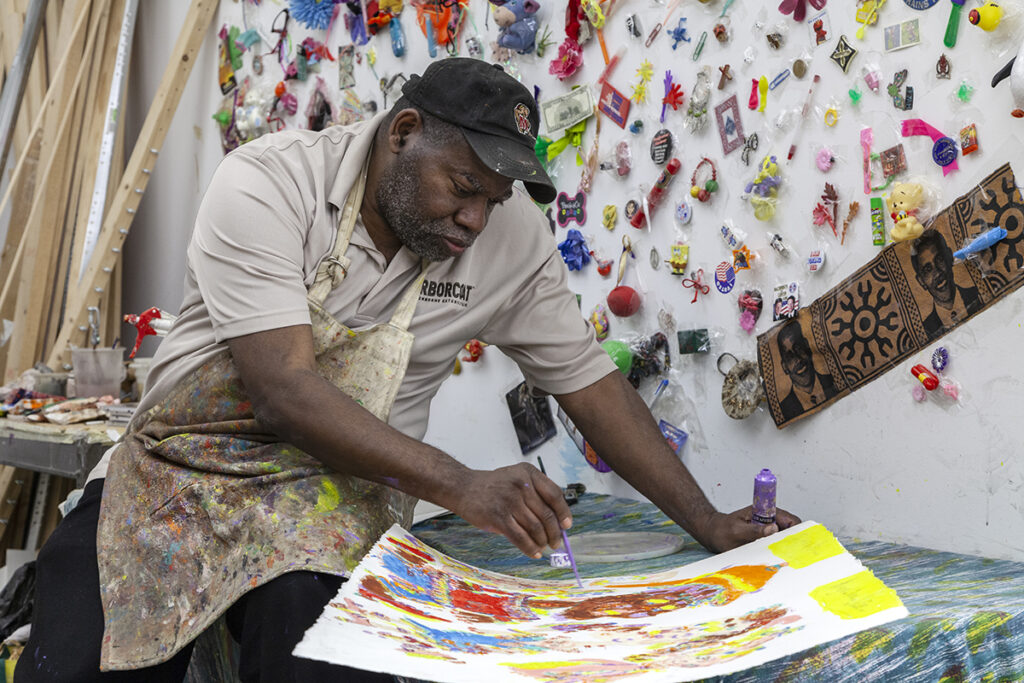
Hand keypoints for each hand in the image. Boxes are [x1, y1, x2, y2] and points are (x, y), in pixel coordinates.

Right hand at [447, 464, 572, 558]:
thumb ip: (535, 494)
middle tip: (556, 543)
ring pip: (535, 528)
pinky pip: (520, 537)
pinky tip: (534, 553)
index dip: (563, 512)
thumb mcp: (516, 478)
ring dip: (542, 542)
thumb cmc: (492, 486)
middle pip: (547, 514)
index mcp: (528, 473)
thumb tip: (556, 523)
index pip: (554, 494)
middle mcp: (521, 484)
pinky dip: (530, 548)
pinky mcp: (498, 517)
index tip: (567, 525)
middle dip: (554, 533)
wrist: (463, 487)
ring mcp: (509, 500)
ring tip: (543, 548)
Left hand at [698, 506, 801, 553]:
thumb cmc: (721, 530)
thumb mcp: (737, 530)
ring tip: (785, 560)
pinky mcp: (764, 539)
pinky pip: (776, 545)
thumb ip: (754, 530)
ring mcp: (768, 530)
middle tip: (793, 556)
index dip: (798, 530)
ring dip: (786, 548)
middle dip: (794, 542)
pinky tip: (775, 560)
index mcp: (764, 512)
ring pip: (785, 539)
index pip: (789, 518)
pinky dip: (778, 552)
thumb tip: (774, 528)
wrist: (711, 533)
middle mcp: (769, 520)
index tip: (800, 543)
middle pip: (791, 530)